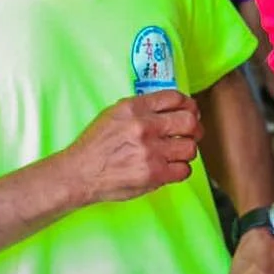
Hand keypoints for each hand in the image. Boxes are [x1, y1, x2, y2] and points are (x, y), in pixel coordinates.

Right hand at [58, 91, 202, 205]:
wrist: (79, 173)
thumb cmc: (96, 145)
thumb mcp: (114, 114)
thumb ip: (142, 108)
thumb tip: (170, 107)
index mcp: (134, 108)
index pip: (175, 98)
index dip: (188, 105)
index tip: (190, 111)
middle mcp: (144, 127)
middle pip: (189, 122)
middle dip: (194, 128)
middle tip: (191, 133)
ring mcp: (150, 152)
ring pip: (190, 147)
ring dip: (187, 151)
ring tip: (178, 153)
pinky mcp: (153, 175)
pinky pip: (184, 170)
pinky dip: (181, 170)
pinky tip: (171, 168)